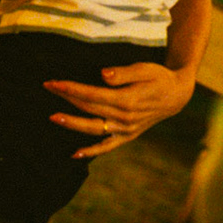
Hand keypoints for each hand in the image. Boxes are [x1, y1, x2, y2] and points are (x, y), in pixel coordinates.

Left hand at [47, 60, 196, 158]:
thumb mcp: (145, 69)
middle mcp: (125, 118)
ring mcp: (125, 130)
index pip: (92, 94)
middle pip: (89, 108)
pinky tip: (74, 154)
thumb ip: (123, 73)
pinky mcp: (127, 136)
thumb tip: (103, 75)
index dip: (71, 88)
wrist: (176, 96)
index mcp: (127, 100)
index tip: (54, 82)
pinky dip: (91, 151)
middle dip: (66, 98)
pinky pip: (107, 147)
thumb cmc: (158, 77)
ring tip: (54, 117)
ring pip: (93, 128)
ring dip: (72, 124)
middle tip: (47, 87)